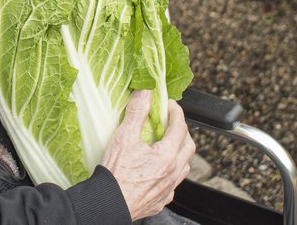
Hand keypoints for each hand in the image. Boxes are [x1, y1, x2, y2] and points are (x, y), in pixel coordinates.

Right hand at [101, 90, 194, 219]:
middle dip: (182, 130)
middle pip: (188, 147)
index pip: (180, 127)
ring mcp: (167, 189)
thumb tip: (145, 93)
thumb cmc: (116, 174)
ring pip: (183, 167)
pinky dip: (170, 173)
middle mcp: (172, 173)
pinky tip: (159, 171)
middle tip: (170, 121)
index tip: (169, 104)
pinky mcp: (159, 201)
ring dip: (179, 152)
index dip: (176, 112)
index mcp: (167, 156)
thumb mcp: (124, 137)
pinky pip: (172, 185)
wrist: (109, 203)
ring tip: (167, 144)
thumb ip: (137, 112)